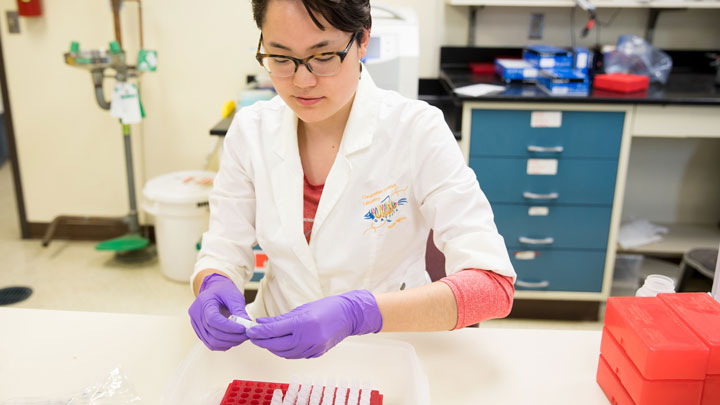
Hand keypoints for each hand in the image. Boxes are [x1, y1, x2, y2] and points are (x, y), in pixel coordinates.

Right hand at [188, 273, 250, 350]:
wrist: (214, 290)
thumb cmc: (224, 291)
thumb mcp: (233, 296)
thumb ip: (239, 310)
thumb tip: (248, 325)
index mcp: (204, 302)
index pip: (213, 319)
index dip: (228, 327)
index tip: (243, 329)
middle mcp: (196, 314)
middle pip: (213, 332)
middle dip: (232, 337)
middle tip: (246, 335)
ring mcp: (195, 324)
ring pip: (211, 341)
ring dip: (228, 343)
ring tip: (241, 338)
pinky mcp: (199, 331)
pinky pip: (210, 343)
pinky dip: (222, 345)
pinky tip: (233, 340)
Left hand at [246, 290, 382, 358]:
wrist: (349, 315)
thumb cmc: (327, 307)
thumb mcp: (302, 309)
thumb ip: (281, 318)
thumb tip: (261, 323)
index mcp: (303, 323)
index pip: (274, 330)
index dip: (259, 332)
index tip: (250, 330)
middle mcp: (308, 338)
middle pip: (277, 345)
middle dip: (262, 342)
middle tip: (253, 337)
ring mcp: (313, 348)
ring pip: (285, 353)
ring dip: (272, 348)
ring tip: (265, 340)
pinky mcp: (316, 353)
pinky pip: (295, 355)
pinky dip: (285, 351)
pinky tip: (280, 345)